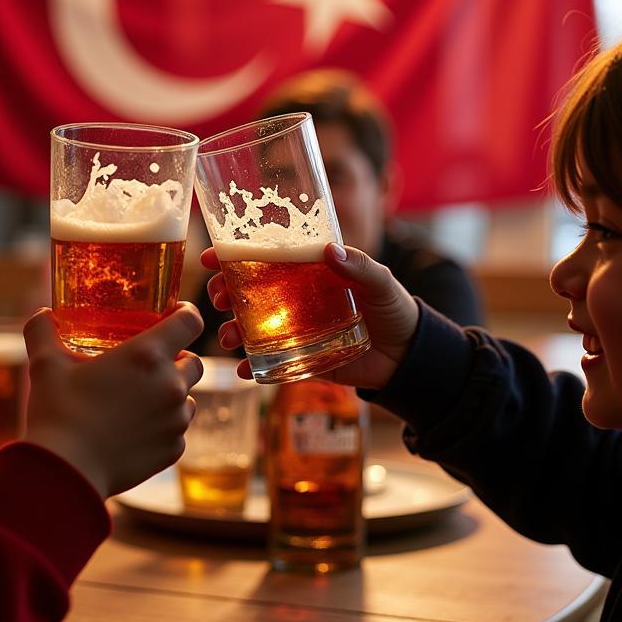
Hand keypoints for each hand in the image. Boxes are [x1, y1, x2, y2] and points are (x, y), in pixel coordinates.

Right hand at [21, 304, 204, 498]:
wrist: (66, 471)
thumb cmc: (58, 413)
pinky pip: (178, 430)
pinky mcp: (173, 449)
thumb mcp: (45, 364)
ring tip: (140, 400)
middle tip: (151, 364)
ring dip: (172, 395)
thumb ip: (43, 332)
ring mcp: (176, 420)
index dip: (186, 314)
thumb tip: (41, 314)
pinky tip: (136, 430)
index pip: (190, 321)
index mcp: (148, 355)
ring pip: (188, 398)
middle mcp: (170, 384)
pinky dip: (163, 427)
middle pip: (195, 361)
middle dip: (179, 359)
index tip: (176, 314)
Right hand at [200, 243, 417, 389]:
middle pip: (248, 291)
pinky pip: (268, 363)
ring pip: (251, 327)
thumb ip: (360, 267)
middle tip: (219, 297)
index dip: (234, 255)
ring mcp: (294, 329)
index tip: (213, 257)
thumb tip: (330, 251)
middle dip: (225, 292)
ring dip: (231, 330)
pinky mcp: (300, 358)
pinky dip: (250, 367)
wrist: (409, 357)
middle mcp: (294, 298)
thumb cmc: (395, 309)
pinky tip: (242, 370)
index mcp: (307, 272)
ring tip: (228, 337)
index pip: (265, 258)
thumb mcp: (381, 282)